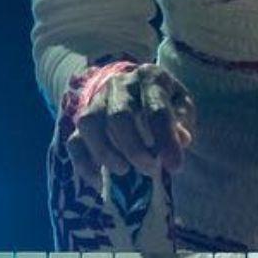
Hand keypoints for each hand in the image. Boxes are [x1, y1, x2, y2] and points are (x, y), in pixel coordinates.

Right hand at [68, 63, 195, 190]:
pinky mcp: (82, 119)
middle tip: (149, 169)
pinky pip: (74, 140)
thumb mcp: (180, 105)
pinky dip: (84, 162)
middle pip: (119, 115)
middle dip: (134, 148)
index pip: (157, 108)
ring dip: (105, 152)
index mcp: (149, 76)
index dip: (166, 139)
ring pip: (90, 123)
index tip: (175, 166)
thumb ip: (182, 121)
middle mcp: (119, 84)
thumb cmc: (163, 101)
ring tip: (123, 171)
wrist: (134, 88)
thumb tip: (182, 139)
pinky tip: (98, 180)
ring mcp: (96, 99)